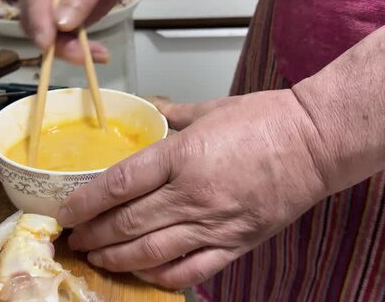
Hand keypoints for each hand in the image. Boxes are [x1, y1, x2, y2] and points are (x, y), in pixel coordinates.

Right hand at [19, 0, 131, 63]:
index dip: (38, 21)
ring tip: (99, 54)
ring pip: (46, 34)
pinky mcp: (53, 17)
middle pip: (35, 20)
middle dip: (57, 42)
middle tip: (84, 55)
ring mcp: (42, 2)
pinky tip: (97, 53)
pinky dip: (77, 49)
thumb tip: (61, 24)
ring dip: (70, 50)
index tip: (46, 44)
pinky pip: (59, 38)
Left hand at [57, 91, 328, 288]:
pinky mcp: (235, 243)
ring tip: (96, 258)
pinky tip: (141, 272)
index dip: (86, 202)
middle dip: (94, 234)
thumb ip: (172, 116)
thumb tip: (148, 111)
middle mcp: (192, 194)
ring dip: (117, 258)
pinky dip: (160, 275)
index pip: (119, 184)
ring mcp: (214, 224)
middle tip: (74, 238)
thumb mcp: (211, 109)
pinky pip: (190, 270)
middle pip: (128, 223)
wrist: (317, 143)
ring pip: (151, 252)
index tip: (67, 211)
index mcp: (183, 156)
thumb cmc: (266, 120)